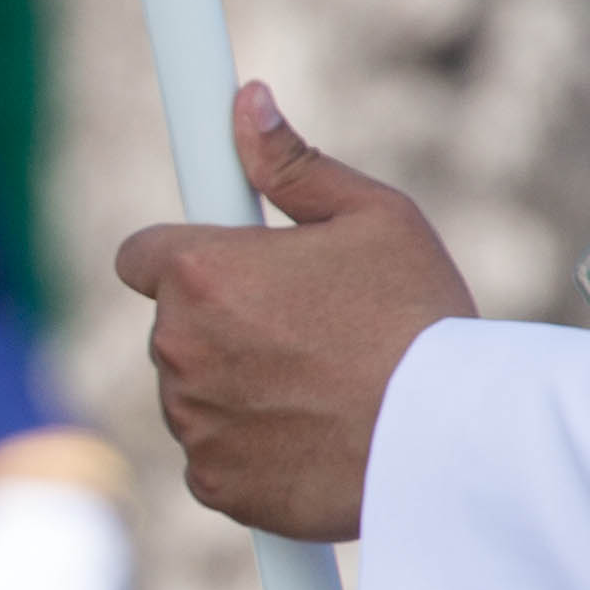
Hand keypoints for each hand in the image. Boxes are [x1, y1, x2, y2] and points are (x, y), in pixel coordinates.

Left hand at [109, 83, 477, 543]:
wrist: (449, 438)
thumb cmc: (419, 318)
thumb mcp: (375, 216)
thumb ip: (293, 163)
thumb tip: (245, 104)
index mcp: (201, 273)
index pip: (140, 256)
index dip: (184, 259)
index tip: (228, 269)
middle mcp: (177, 348)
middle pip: (174, 328)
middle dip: (221, 325)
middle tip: (306, 331)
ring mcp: (191, 422)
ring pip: (194, 396)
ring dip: (234, 388)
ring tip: (321, 386)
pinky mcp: (212, 485)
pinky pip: (215, 457)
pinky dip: (250, 451)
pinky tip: (313, 437)